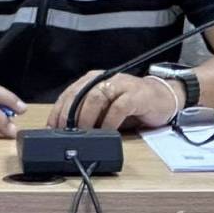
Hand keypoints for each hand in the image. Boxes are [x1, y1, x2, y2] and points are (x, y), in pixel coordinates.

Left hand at [46, 71, 180, 131]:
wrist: (161, 97)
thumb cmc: (130, 105)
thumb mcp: (104, 109)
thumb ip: (88, 114)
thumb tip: (65, 131)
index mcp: (93, 80)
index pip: (69, 93)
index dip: (58, 111)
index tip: (51, 128)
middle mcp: (104, 79)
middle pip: (79, 94)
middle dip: (70, 115)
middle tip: (67, 133)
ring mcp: (120, 85)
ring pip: (96, 97)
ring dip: (87, 118)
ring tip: (85, 133)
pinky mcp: (135, 95)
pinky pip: (118, 107)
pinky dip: (110, 121)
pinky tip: (107, 132)